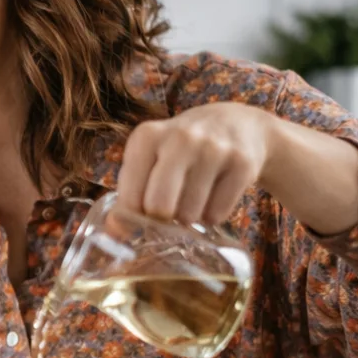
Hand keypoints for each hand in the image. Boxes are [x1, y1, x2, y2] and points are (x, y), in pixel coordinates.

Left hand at [116, 102, 274, 225]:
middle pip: (159, 207)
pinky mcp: (243, 164)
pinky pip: (217, 214)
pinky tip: (212, 197)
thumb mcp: (148, 157)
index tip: (140, 217)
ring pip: (189, 215)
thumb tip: (114, 232)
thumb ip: (127, 192)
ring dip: (188, 218)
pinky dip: (212, 216)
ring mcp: (215, 150)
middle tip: (166, 211)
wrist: (237, 125)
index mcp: (147, 137)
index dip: (132, 217)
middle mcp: (181, 139)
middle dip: (161, 219)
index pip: (130, 198)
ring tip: (191, 199)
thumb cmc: (179, 149)